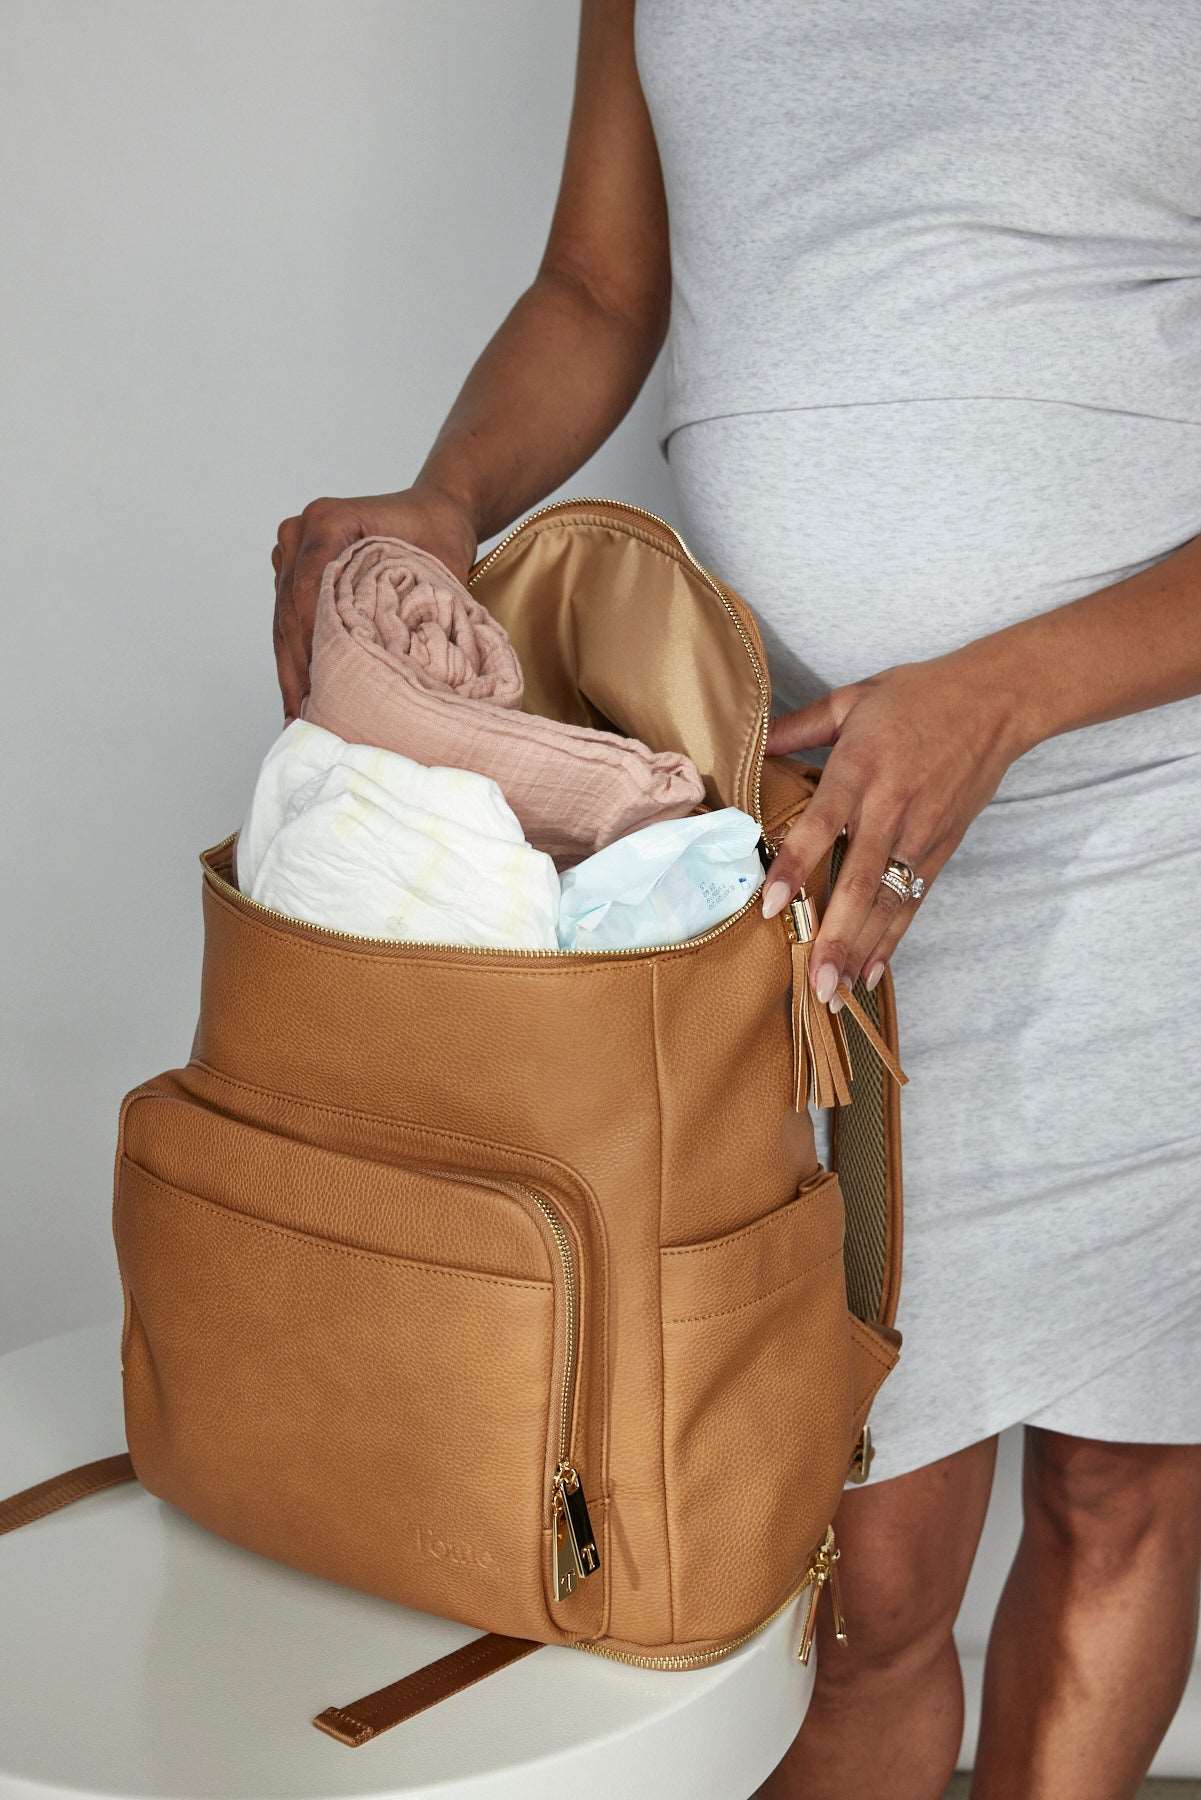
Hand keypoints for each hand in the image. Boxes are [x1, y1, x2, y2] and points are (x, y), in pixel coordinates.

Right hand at [271, 483, 477, 721]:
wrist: (434, 512)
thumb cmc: (439, 536)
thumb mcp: (439, 570)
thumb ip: (421, 610)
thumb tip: (407, 673)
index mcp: (330, 520)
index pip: (309, 590)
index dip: (314, 644)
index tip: (322, 688)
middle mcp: (303, 530)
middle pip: (289, 609)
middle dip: (297, 668)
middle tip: (304, 718)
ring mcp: (292, 547)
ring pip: (283, 619)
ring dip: (290, 669)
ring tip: (298, 716)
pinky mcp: (292, 566)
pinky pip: (286, 617)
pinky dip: (294, 655)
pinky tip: (300, 694)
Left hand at [759, 649, 1032, 1003]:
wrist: (996, 701)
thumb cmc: (918, 696)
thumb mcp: (853, 699)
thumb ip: (799, 726)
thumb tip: (751, 742)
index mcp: (862, 768)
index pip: (823, 824)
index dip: (797, 865)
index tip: (770, 904)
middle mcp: (891, 809)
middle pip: (858, 881)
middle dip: (834, 935)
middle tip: (813, 980)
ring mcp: (919, 835)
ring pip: (886, 903)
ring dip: (859, 950)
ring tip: (835, 992)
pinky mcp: (940, 850)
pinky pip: (911, 903)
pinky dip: (891, 940)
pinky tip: (869, 974)